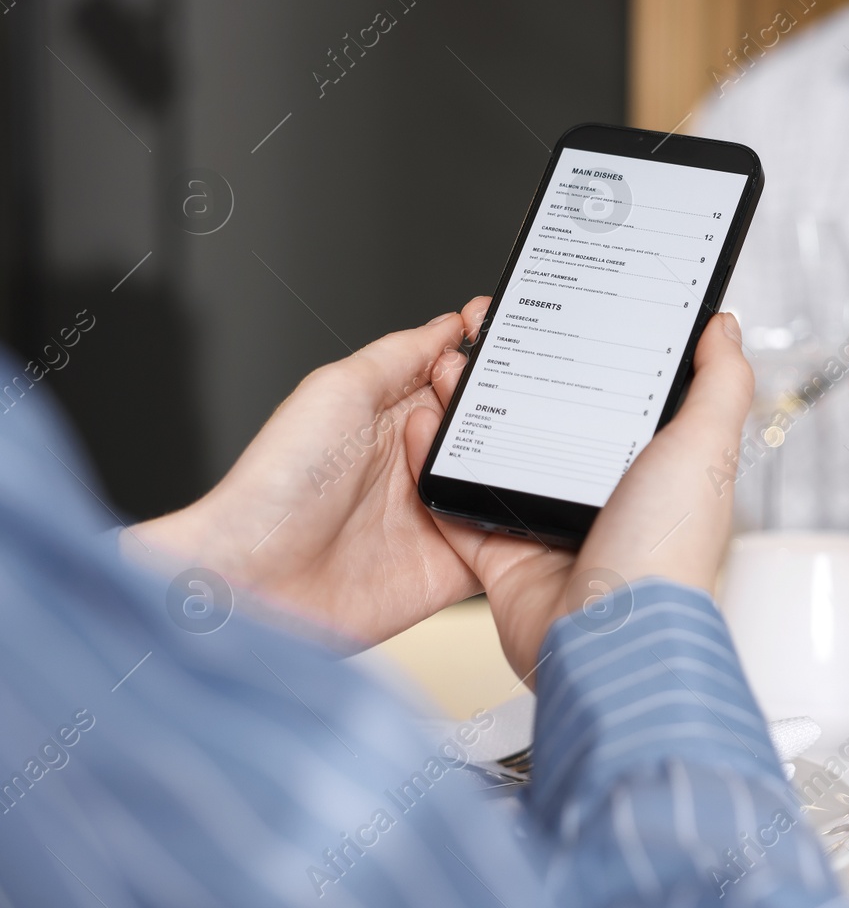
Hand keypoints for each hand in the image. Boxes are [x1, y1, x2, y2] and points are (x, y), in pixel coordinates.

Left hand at [131, 298, 561, 645]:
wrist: (260, 580)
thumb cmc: (278, 485)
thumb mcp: (338, 388)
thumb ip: (401, 354)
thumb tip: (451, 326)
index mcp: (390, 417)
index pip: (457, 379)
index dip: (484, 358)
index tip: (510, 338)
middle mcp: (418, 464)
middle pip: (492, 426)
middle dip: (509, 406)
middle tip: (500, 399)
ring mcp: (439, 514)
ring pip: (506, 478)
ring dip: (518, 462)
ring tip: (508, 449)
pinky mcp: (455, 566)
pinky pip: (509, 542)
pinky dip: (527, 525)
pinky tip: (528, 503)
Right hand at [404, 310, 752, 680]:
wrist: (607, 641)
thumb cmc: (666, 555)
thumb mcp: (706, 448)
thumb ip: (720, 384)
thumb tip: (723, 328)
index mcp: (656, 471)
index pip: (622, 401)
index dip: (593, 357)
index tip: (566, 317)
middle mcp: (604, 498)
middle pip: (551, 423)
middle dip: (517, 379)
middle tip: (489, 339)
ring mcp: (550, 529)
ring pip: (499, 458)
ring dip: (468, 414)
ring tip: (449, 371)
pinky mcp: (504, 559)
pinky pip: (458, 506)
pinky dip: (433, 470)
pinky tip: (422, 431)